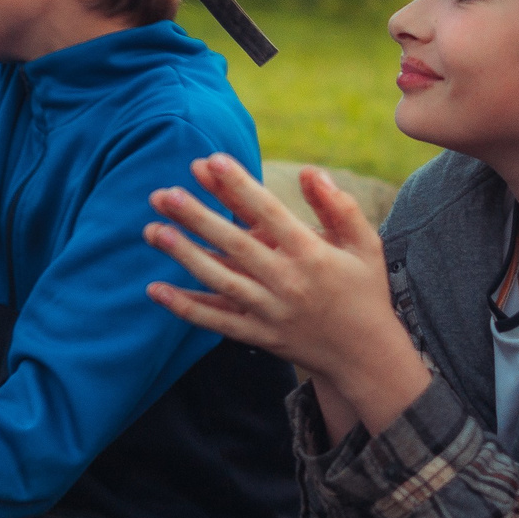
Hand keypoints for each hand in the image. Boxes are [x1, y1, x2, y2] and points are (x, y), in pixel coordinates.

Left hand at [143, 155, 431, 439]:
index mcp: (312, 254)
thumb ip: (339, 206)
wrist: (366, 357)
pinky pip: (216, 321)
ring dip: (184, 256)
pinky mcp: (258, 335)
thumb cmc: (365, 291)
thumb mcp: (365, 244)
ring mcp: (270, 312)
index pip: (268, 213)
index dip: (238, 186)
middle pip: (234, 244)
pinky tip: (154, 289)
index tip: (210, 160)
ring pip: (220, 281)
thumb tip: (309, 171)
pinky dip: (185, 307)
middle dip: (197, 218)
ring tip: (152, 230)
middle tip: (162, 194)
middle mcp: (287, 282)